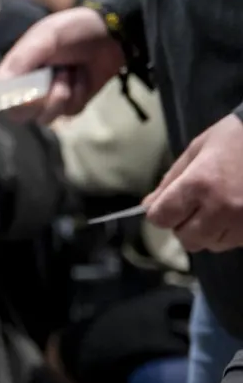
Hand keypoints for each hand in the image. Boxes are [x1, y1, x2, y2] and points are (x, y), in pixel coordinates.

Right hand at [0, 7, 124, 123]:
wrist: (112, 34)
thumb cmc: (73, 30)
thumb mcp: (45, 37)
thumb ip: (21, 61)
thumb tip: (0, 90)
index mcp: (14, 70)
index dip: (11, 100)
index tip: (29, 90)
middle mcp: (27, 88)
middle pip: (19, 115)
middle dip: (42, 100)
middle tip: (57, 77)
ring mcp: (49, 98)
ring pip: (46, 117)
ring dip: (63, 94)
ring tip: (71, 71)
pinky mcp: (71, 104)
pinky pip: (69, 112)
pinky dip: (79, 94)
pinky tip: (83, 77)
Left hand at [144, 114, 242, 251]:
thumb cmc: (236, 137)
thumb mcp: (197, 149)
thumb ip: (170, 180)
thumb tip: (149, 205)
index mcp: (198, 185)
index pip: (161, 218)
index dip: (161, 212)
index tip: (169, 204)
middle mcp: (220, 208)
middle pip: (186, 239)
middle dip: (184, 226)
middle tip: (194, 207)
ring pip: (212, 244)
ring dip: (209, 232)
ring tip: (219, 208)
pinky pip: (235, 242)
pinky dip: (230, 232)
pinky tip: (236, 212)